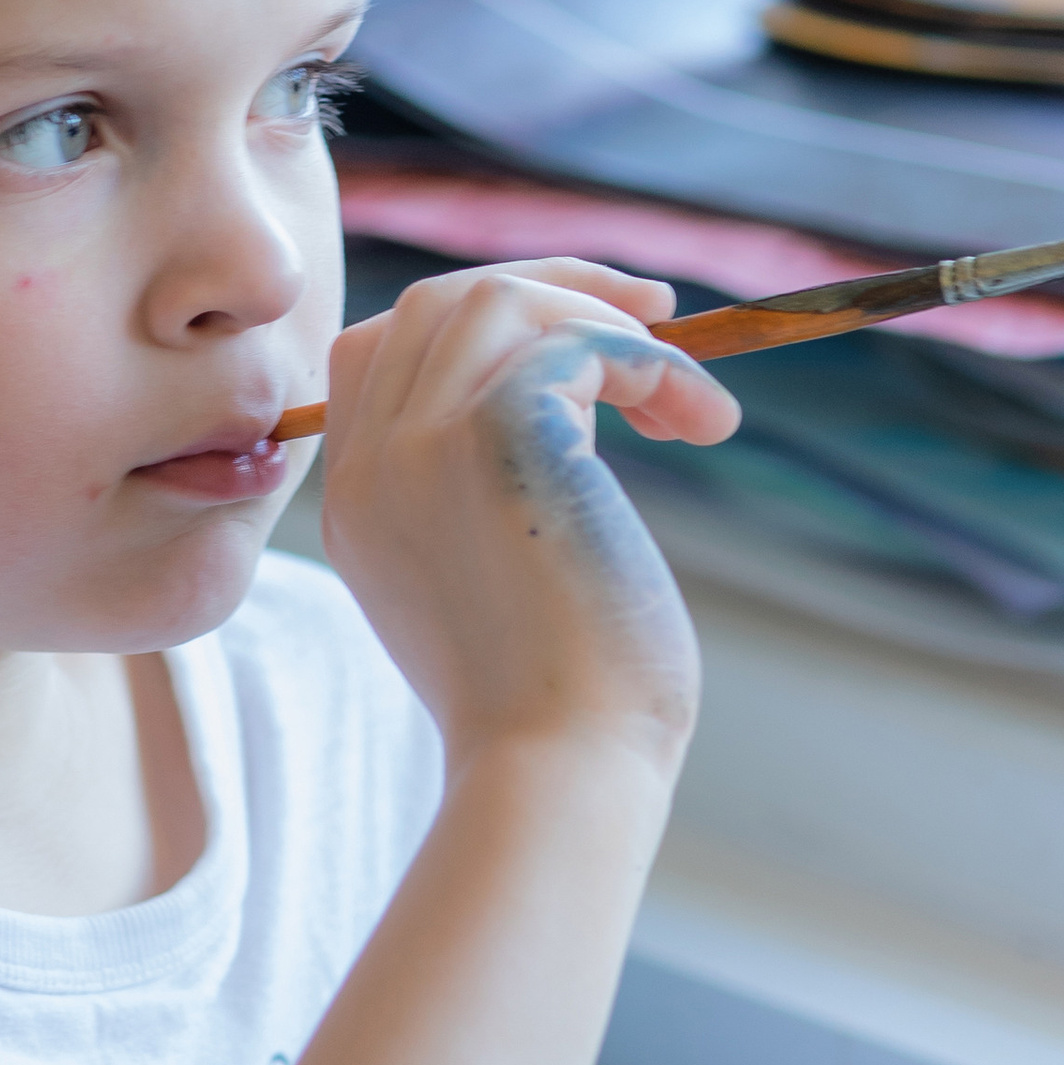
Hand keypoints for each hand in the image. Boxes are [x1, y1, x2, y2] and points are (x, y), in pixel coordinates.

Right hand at [316, 260, 737, 773]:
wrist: (558, 773)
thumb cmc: (557, 712)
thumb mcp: (490, 592)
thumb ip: (488, 503)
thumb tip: (575, 419)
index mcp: (360, 504)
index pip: (377, 350)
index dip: (477, 326)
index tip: (571, 345)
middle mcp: (373, 464)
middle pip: (438, 303)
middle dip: (548, 290)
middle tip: (648, 316)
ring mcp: (422, 445)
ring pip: (499, 300)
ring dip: (605, 318)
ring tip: (680, 390)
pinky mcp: (500, 434)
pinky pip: (583, 342)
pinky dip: (656, 364)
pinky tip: (703, 423)